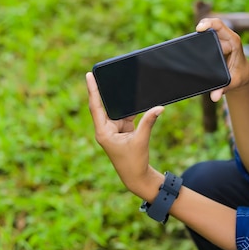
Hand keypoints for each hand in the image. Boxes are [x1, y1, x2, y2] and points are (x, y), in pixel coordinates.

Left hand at [86, 72, 163, 198]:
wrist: (136, 177)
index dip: (93, 90)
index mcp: (103, 132)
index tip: (89, 75)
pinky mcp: (122, 130)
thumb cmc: (134, 162)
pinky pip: (124, 114)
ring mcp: (113, 129)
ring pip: (116, 109)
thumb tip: (159, 107)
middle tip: (103, 71)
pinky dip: (130, 108)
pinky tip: (134, 97)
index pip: (96, 106)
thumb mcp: (141, 140)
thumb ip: (148, 122)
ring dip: (120, 99)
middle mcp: (105, 129)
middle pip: (103, 105)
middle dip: (104, 90)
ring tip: (122, 82)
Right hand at [196, 18, 248, 101]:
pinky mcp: (215, 43)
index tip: (199, 28)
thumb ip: (224, 89)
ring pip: (207, 32)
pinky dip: (199, 38)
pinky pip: (206, 37)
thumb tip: (214, 97)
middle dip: (202, 30)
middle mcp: (227, 38)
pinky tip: (191, 42)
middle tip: (192, 38)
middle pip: (212, 27)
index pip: (221, 27)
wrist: (242, 74)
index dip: (209, 23)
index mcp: (234, 42)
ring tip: (189, 42)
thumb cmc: (239, 76)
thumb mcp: (233, 82)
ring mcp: (220, 39)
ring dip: (200, 35)